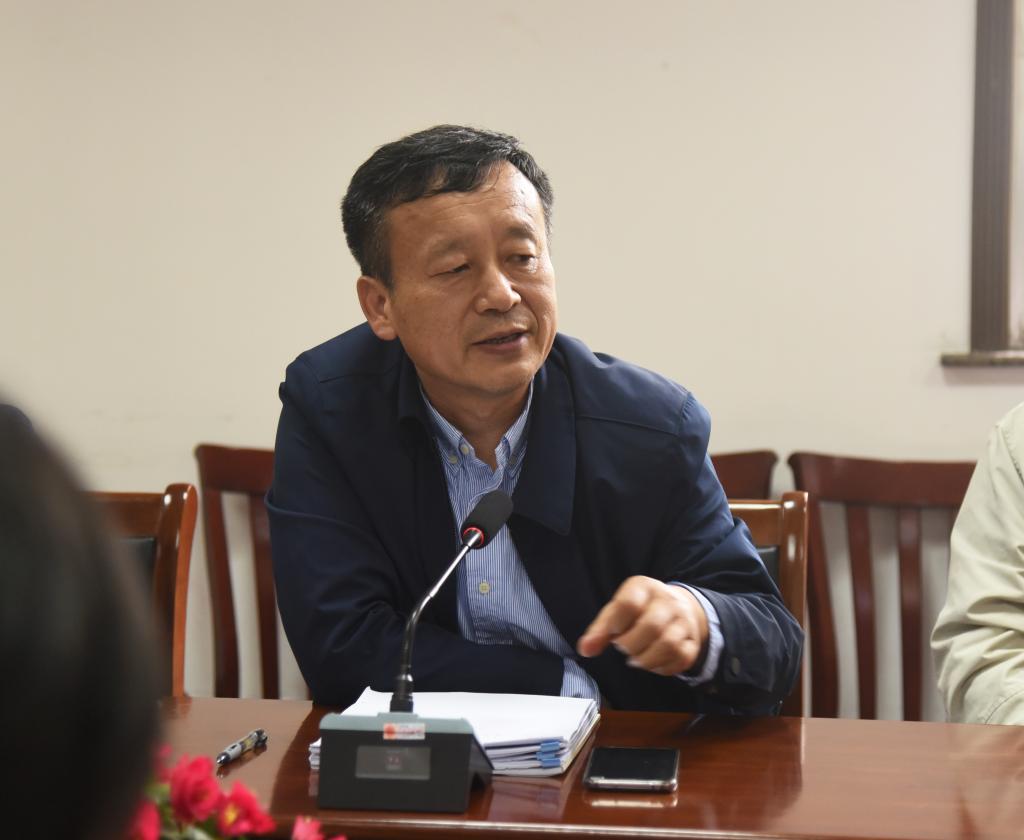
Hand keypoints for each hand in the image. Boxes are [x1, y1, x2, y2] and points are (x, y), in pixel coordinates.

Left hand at [576, 576, 708, 675]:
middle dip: (631, 645)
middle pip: (651, 626)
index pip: (629, 604)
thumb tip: (585, 650)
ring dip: (646, 659)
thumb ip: (599, 630)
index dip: (615, 624)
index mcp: (644, 588)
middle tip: (623, 648)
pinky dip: (661, 668)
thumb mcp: (617, 612)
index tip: (613, 633)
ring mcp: (684, 621)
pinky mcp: (693, 642)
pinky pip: (681, 659)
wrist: (678, 607)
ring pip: (668, 644)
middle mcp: (668, 601)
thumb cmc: (639, 611)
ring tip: (635, 659)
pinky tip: (651, 663)